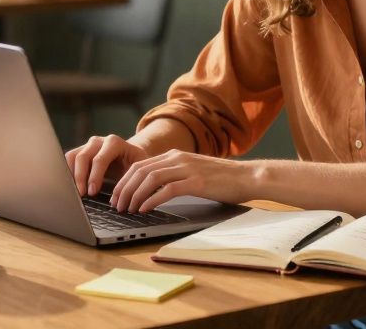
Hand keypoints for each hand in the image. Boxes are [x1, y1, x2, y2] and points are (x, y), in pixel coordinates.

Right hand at [65, 135, 151, 197]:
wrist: (129, 156)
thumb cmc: (134, 165)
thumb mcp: (137, 170)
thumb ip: (128, 181)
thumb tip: (116, 200)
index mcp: (114, 143)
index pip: (100, 159)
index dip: (94, 176)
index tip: (92, 192)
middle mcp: (99, 141)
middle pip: (83, 157)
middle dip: (80, 177)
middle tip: (82, 195)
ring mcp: (87, 145)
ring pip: (72, 157)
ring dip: (71, 175)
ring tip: (76, 192)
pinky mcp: (80, 151)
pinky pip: (68, 160)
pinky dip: (68, 173)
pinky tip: (73, 186)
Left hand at [110, 150, 251, 212]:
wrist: (248, 177)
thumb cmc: (222, 179)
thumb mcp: (193, 172)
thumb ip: (175, 176)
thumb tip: (152, 191)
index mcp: (175, 155)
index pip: (140, 165)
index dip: (124, 181)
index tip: (117, 196)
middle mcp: (178, 158)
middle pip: (140, 171)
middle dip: (124, 189)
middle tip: (117, 205)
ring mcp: (187, 169)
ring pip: (150, 179)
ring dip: (135, 195)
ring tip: (128, 209)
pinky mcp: (196, 182)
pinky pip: (167, 190)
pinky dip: (152, 200)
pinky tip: (145, 209)